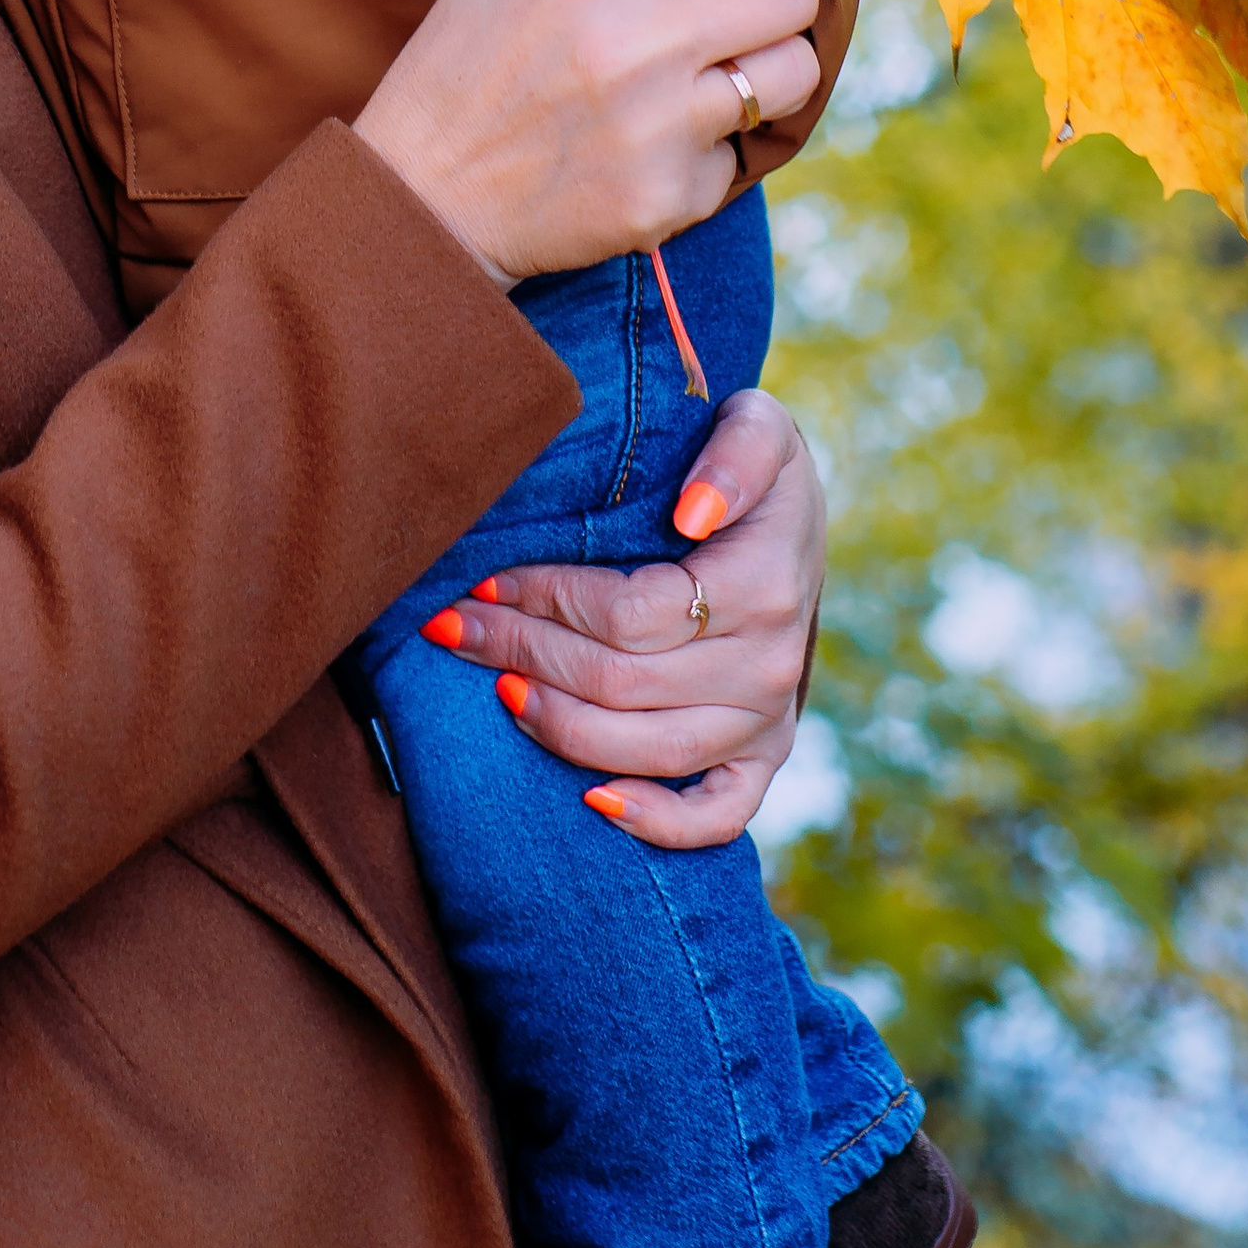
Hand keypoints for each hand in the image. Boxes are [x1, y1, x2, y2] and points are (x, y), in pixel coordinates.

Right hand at [350, 0, 890, 283]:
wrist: (421, 203)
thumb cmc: (462, 64)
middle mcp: (638, 43)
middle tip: (725, 10)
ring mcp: (661, 127)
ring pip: (791, 76)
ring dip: (763, 68)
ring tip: (695, 78)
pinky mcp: (671, 199)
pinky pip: (742, 155)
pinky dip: (707, 145)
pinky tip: (643, 146)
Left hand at [407, 390, 823, 850]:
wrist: (793, 517)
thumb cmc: (752, 464)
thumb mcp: (758, 425)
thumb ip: (734, 455)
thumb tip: (693, 513)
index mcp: (765, 585)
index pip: (630, 616)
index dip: (547, 602)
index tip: (483, 582)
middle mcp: (771, 665)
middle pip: (621, 683)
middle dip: (524, 653)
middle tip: (454, 627)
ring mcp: (768, 720)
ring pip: (648, 749)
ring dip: (558, 725)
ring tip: (495, 687)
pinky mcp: (762, 757)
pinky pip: (717, 814)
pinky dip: (657, 821)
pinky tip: (593, 800)